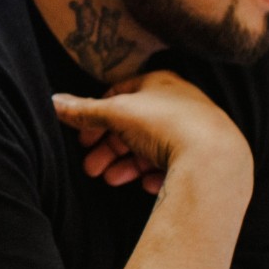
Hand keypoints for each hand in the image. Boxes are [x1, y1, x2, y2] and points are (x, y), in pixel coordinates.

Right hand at [52, 71, 249, 192]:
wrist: (215, 160)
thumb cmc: (166, 125)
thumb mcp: (116, 114)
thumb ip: (83, 111)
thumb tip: (53, 102)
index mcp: (160, 83)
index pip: (120, 95)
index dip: (97, 116)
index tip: (83, 139)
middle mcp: (180, 102)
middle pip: (133, 126)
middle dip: (108, 149)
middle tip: (90, 169)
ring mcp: (195, 130)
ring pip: (152, 148)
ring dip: (126, 165)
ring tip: (111, 181)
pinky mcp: (206, 158)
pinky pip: (174, 165)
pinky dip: (155, 175)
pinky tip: (147, 186)